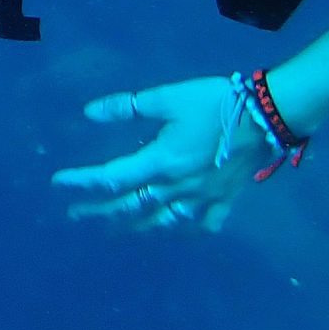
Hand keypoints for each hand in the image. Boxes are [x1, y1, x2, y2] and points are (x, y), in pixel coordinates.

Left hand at [50, 76, 262, 232]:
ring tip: (114, 232)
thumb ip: (128, 107)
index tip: (59, 184)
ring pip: (161, 224)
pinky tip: (173, 232)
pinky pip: (200, 227)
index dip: (83, 181)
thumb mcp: (167, 97)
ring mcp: (202, 200)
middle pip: (130, 207)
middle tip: (75, 216)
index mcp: (161, 162)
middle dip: (99, 213)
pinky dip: (182, 232)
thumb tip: (90, 113)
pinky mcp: (224, 202)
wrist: (269, 116)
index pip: (112, 177)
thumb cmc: (216, 103)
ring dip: (133, 228)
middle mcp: (177, 189)